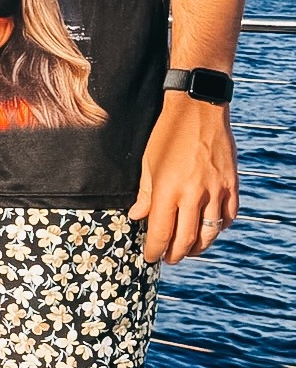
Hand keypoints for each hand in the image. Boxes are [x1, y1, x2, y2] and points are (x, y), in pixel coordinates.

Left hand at [129, 95, 237, 263]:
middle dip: (175, 254)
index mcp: (167, 190)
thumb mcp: (148, 163)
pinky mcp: (231, 184)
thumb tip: (137, 217)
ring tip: (188, 250)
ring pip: (210, 232)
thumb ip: (145, 195)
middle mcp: (193, 194)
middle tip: (168, 258)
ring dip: (198, 247)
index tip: (150, 257)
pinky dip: (219, 227)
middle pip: (186, 239)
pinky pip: (229, 216)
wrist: (198, 109)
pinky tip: (210, 228)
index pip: (161, 233)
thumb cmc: (167, 134)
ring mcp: (215, 190)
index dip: (154, 250)